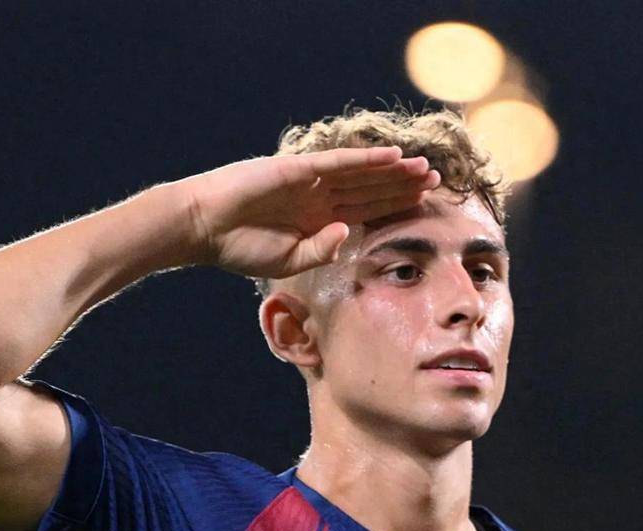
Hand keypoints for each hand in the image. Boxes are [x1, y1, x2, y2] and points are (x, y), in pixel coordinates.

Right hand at [181, 146, 440, 278]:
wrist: (204, 228)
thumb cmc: (240, 247)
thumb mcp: (289, 261)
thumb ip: (321, 250)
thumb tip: (347, 232)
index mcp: (319, 220)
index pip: (366, 211)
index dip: (395, 207)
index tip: (425, 206)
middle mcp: (320, 197)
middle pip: (371, 189)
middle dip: (404, 186)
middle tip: (438, 181)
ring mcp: (310, 181)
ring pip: (362, 173)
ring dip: (393, 170)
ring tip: (424, 169)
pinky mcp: (298, 169)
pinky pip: (340, 163)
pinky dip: (366, 159)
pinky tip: (392, 157)